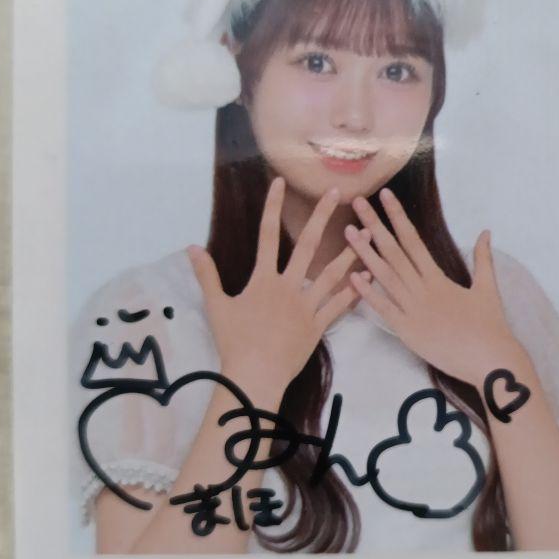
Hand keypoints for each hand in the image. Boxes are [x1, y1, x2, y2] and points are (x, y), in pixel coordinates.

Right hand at [187, 177, 361, 394]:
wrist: (254, 375)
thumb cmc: (233, 342)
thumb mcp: (216, 306)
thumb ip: (207, 275)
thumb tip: (191, 247)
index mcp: (263, 280)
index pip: (267, 234)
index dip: (273, 206)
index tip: (280, 183)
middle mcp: (288, 287)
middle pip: (308, 246)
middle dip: (322, 217)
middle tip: (337, 193)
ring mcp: (306, 306)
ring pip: (332, 274)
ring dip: (349, 252)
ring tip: (367, 233)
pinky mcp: (318, 326)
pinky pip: (339, 307)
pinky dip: (354, 292)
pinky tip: (367, 278)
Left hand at [345, 188, 525, 386]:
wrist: (490, 360)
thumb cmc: (490, 326)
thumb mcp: (487, 288)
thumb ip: (483, 259)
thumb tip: (485, 232)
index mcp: (439, 277)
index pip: (413, 239)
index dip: (398, 216)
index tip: (385, 195)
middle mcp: (422, 289)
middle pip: (393, 251)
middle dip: (374, 224)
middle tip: (358, 201)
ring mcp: (413, 310)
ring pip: (384, 276)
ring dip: (364, 253)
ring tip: (348, 231)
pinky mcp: (407, 332)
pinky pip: (384, 309)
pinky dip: (368, 293)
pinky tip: (352, 276)